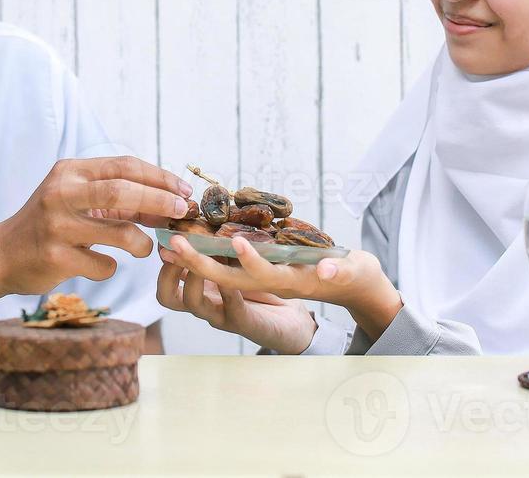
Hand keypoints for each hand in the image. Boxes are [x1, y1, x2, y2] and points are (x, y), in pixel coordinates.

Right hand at [0, 156, 193, 296]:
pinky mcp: (55, 258)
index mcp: (70, 172)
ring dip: (141, 243)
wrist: (2, 255)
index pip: (124, 165)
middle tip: (180, 212)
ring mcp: (57, 226)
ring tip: (143, 247)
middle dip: (160, 200)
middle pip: (123, 190)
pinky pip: (104, 265)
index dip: (159, 177)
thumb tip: (171, 203)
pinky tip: (98, 264)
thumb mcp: (79, 199)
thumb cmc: (51, 223)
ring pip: (121, 233)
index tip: (183, 190)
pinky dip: (110, 267)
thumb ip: (120, 199)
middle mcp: (61, 193)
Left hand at [160, 235, 403, 340]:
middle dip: (203, 264)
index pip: (267, 277)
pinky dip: (204, 255)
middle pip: (231, 281)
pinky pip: (224, 269)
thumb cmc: (356, 277)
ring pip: (221, 278)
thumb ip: (340, 270)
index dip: (252, 263)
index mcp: (294, 284)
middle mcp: (273, 286)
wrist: (354, 289)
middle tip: (177, 242)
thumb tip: (328, 270)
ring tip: (172, 241)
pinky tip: (187, 238)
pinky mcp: (258, 276)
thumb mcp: (355, 272)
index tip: (236, 243)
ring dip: (195, 262)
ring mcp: (263, 283)